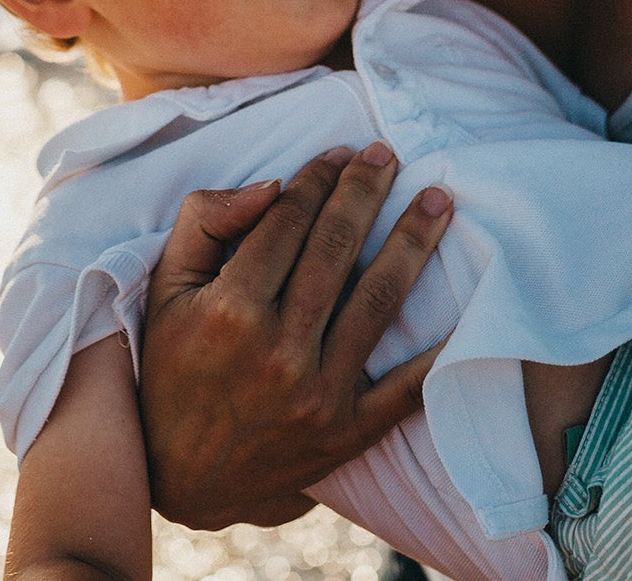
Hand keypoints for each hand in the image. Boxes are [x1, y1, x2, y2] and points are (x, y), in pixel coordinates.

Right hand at [137, 143, 453, 529]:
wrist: (179, 478)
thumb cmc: (172, 369)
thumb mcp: (165, 289)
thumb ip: (205, 223)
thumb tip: (272, 184)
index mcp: (230, 310)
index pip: (288, 221)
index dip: (317, 178)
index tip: (339, 153)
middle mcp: (278, 350)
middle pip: (337, 248)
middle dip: (366, 191)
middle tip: (388, 155)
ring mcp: (318, 394)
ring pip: (379, 299)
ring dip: (413, 241)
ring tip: (438, 200)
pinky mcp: (347, 433)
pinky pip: (407, 388)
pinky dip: (440, 350)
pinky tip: (466, 308)